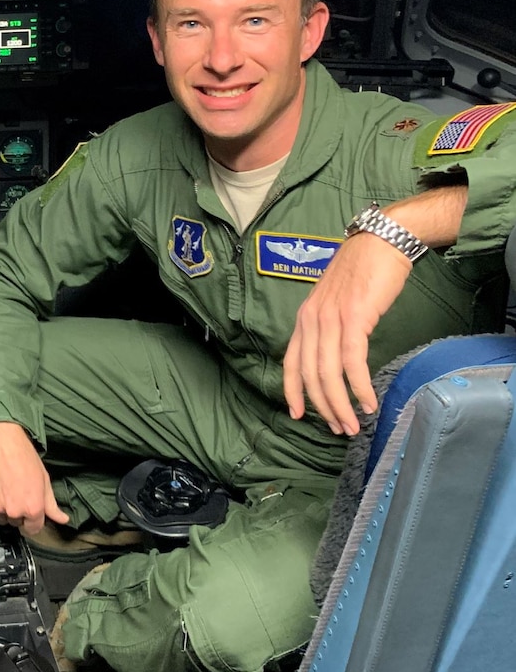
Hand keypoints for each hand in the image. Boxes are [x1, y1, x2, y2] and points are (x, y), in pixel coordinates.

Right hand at [0, 421, 68, 536]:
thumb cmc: (22, 455)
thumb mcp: (44, 479)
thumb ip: (51, 504)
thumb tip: (63, 519)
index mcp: (33, 508)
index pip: (34, 529)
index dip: (34, 520)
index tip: (31, 511)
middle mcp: (13, 511)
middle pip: (16, 523)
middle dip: (18, 512)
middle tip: (17, 492)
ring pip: (1, 519)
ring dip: (3, 510)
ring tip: (5, 489)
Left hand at [284, 232, 411, 435]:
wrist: (381, 242)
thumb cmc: (363, 271)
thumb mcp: (337, 301)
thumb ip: (332, 326)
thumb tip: (339, 355)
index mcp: (304, 318)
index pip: (291, 362)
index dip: (292, 391)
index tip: (298, 414)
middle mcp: (311, 320)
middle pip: (310, 375)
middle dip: (324, 407)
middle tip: (340, 429)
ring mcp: (330, 319)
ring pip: (328, 373)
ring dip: (342, 404)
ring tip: (354, 424)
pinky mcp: (354, 318)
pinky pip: (352, 361)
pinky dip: (359, 386)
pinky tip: (368, 402)